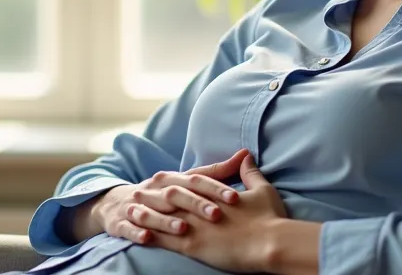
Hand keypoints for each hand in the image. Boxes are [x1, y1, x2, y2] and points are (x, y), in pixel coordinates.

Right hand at [83, 149, 249, 244]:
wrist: (117, 204)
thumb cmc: (162, 194)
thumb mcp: (186, 181)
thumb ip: (216, 172)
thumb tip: (246, 154)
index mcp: (171, 178)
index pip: (195, 180)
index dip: (215, 188)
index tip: (235, 198)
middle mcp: (154, 189)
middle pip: (175, 195)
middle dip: (195, 204)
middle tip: (217, 215)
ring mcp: (136, 205)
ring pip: (151, 211)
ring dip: (166, 220)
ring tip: (183, 228)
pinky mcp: (121, 222)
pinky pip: (128, 227)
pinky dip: (137, 232)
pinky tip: (147, 238)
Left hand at [147, 151, 288, 272]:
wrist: (271, 243)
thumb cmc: (269, 218)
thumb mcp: (261, 189)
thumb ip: (250, 173)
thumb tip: (245, 155)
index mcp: (212, 194)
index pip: (188, 184)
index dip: (173, 182)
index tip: (160, 179)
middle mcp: (199, 207)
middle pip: (168, 198)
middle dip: (152, 195)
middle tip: (137, 191)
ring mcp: (193, 226)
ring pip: (161, 218)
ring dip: (146, 215)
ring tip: (131, 212)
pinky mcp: (192, 246)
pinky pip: (165, 241)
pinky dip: (151, 238)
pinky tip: (141, 237)